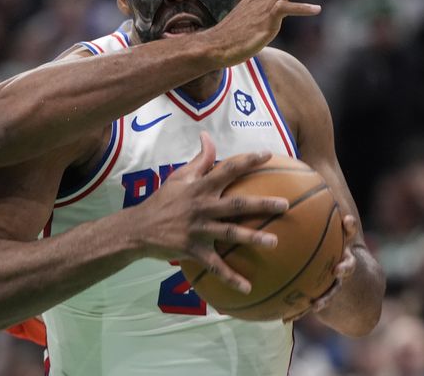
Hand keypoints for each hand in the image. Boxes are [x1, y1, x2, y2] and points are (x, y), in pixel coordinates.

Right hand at [132, 132, 288, 293]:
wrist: (138, 228)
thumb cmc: (163, 200)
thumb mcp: (178, 177)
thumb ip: (199, 159)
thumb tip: (207, 136)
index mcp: (199, 187)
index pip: (226, 170)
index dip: (247, 161)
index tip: (268, 155)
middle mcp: (201, 207)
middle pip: (235, 204)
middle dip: (260, 204)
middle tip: (285, 205)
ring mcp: (197, 230)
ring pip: (229, 234)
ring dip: (252, 238)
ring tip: (274, 242)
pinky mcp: (192, 250)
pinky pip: (214, 266)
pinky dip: (230, 277)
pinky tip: (248, 287)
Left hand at [282, 214, 357, 322]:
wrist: (356, 292)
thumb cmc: (331, 254)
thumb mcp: (327, 239)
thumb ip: (311, 218)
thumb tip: (287, 190)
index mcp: (342, 250)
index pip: (348, 235)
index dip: (350, 227)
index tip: (347, 220)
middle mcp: (343, 267)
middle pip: (348, 266)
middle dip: (346, 267)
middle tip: (340, 268)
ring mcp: (337, 285)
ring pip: (334, 292)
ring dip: (326, 297)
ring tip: (319, 303)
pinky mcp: (325, 299)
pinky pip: (310, 306)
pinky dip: (298, 312)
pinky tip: (285, 319)